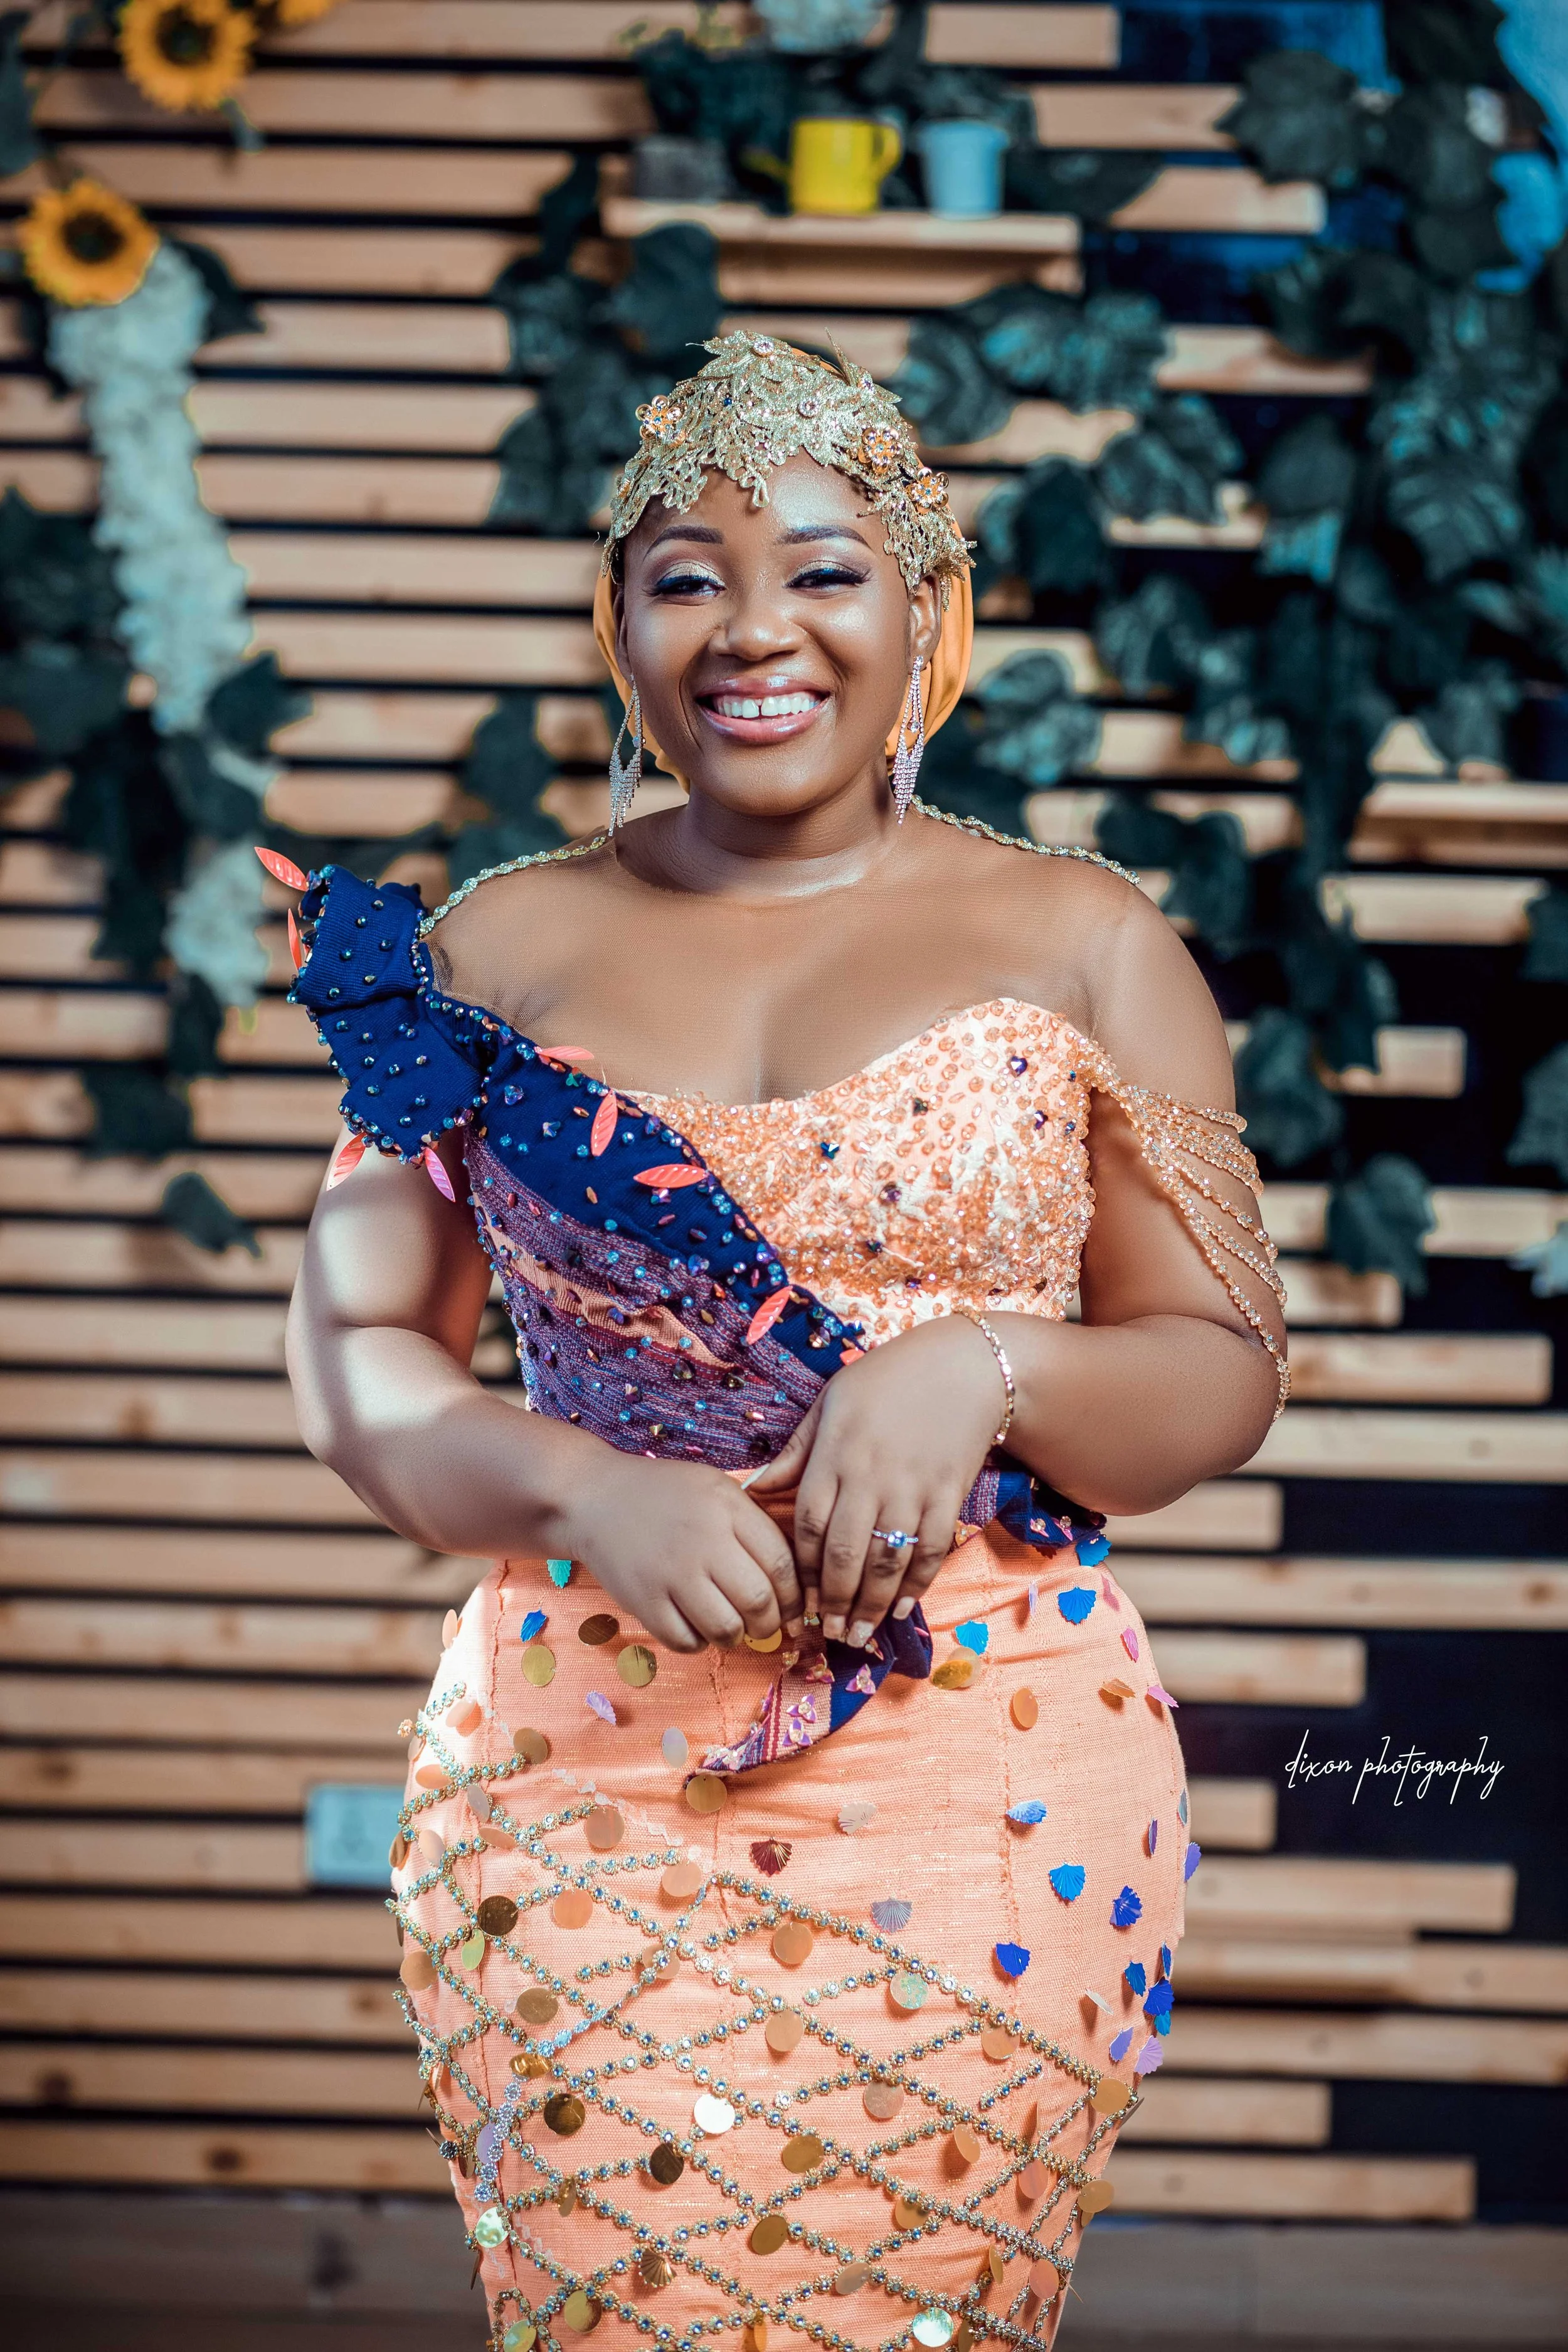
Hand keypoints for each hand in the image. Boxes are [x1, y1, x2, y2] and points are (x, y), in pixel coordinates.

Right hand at [553, 1454, 803, 1652]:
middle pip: (759, 1601)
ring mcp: (670, 1573)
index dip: (795, 1594)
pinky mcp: (642, 1600)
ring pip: (726, 1628)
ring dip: (735, 1636)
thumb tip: (796, 1578)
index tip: (792, 1606)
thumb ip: (753, 1523)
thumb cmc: (664, 1494)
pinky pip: (685, 1642)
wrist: (594, 1497)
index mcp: (726, 1508)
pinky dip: (697, 1643)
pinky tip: (694, 1625)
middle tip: (765, 1624)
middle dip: (771, 1623)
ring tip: (730, 1626)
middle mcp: (702, 1540)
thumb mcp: (716, 1488)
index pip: (782, 1564)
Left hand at [748, 1315, 1006, 1643]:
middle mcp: (870, 1477)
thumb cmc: (889, 1378)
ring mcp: (912, 1488)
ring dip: (871, 1605)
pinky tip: (902, 1607)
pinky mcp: (948, 1495)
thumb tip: (753, 1489)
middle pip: (845, 1554)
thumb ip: (796, 1452)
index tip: (797, 1598)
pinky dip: (917, 1583)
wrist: (965, 1366)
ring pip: (886, 1561)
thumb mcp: (831, 1402)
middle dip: (835, 1600)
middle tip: (828, 1633)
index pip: (807, 1525)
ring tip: (859, 1635)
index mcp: (834, 1455)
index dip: (800, 1568)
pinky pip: (930, 1550)